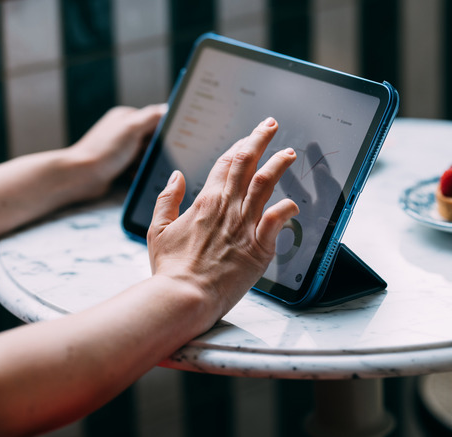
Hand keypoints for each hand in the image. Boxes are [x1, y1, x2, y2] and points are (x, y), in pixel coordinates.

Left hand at [68, 104, 166, 198]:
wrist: (80, 176)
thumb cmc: (103, 151)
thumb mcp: (131, 128)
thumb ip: (152, 117)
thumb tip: (169, 109)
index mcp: (127, 117)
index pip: (156, 118)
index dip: (165, 130)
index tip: (172, 141)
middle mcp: (124, 131)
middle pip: (154, 139)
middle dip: (155, 150)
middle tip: (151, 156)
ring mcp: (121, 149)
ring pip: (147, 155)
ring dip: (147, 163)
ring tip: (138, 167)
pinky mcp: (120, 165)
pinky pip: (139, 168)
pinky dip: (139, 172)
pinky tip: (134, 175)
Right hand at [147, 117, 298, 318]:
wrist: (183, 297)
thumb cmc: (170, 269)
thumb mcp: (157, 229)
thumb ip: (166, 199)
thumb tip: (176, 176)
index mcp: (205, 201)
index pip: (226, 163)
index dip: (240, 145)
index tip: (250, 135)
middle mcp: (227, 207)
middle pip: (247, 163)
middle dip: (261, 140)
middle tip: (271, 125)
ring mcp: (244, 226)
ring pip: (265, 184)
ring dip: (278, 165)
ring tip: (289, 153)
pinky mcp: (258, 248)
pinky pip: (277, 221)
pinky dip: (287, 209)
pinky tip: (294, 203)